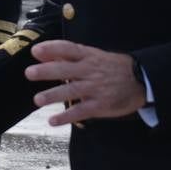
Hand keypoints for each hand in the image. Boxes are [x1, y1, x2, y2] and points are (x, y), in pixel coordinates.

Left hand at [25, 40, 145, 125]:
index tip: (35, 51)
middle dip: (47, 71)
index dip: (52, 49)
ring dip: (53, 95)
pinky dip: (67, 117)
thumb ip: (67, 55)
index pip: (68, 49)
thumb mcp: (93, 55)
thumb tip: (40, 52)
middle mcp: (91, 71)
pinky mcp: (101, 105)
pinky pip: (81, 111)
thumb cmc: (111, 67)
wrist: (142, 80)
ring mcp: (96, 88)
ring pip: (72, 91)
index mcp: (89, 56)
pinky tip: (53, 121)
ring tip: (37, 100)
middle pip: (66, 69)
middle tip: (29, 73)